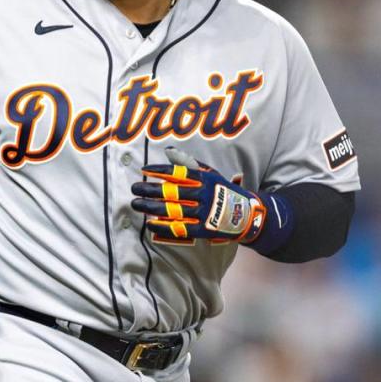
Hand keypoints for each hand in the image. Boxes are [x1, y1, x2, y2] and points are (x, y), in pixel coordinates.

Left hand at [131, 147, 266, 244]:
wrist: (246, 215)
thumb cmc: (223, 191)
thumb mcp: (211, 173)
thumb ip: (190, 163)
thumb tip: (168, 151)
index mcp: (204, 179)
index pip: (178, 172)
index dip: (159, 170)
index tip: (144, 169)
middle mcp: (203, 195)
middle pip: (171, 192)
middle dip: (149, 189)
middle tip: (134, 188)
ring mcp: (204, 213)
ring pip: (172, 210)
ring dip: (151, 207)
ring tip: (136, 204)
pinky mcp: (203, 230)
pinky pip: (179, 228)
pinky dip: (163, 226)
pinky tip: (150, 222)